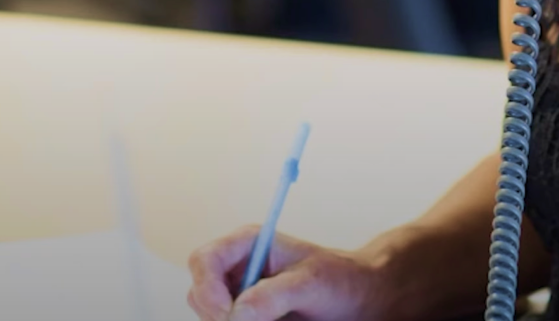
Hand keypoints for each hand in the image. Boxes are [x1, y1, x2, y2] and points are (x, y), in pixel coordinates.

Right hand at [187, 228, 389, 320]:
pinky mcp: (246, 318)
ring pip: (212, 318)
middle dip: (218, 314)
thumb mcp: (311, 282)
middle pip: (199, 295)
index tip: (225, 313)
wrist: (359, 301)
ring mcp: (239, 298)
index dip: (206, 287)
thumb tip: (236, 314)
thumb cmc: (340, 279)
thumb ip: (273, 294)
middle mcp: (236, 271)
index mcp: (247, 245)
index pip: (203, 260)